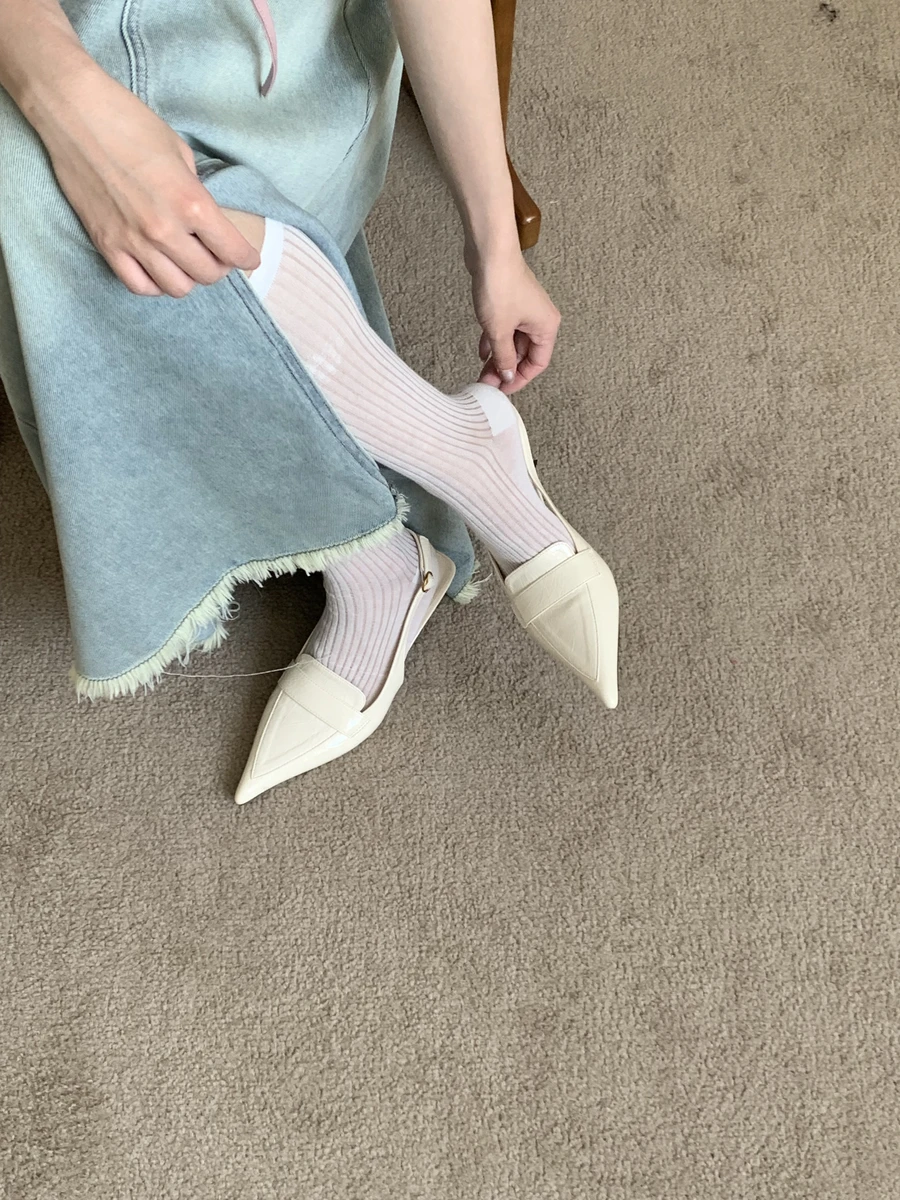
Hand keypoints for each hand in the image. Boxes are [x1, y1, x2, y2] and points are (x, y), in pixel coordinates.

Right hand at [39, 66, 259, 296]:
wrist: (74, 113)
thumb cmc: (130, 122)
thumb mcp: (180, 153)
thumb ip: (196, 192)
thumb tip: (204, 218)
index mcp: (191, 204)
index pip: (232, 251)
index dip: (246, 258)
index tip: (249, 257)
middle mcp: (165, 230)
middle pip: (207, 275)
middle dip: (218, 267)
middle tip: (215, 254)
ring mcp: (133, 241)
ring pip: (176, 288)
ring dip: (188, 278)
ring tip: (185, 261)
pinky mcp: (106, 244)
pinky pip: (139, 286)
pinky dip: (154, 284)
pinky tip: (158, 268)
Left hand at [466, 243, 560, 395]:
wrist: (490, 251)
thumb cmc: (500, 285)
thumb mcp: (499, 330)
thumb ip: (504, 356)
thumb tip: (506, 375)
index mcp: (546, 327)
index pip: (538, 363)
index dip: (519, 379)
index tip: (502, 389)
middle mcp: (540, 319)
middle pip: (525, 354)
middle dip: (506, 369)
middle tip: (487, 383)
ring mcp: (525, 310)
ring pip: (513, 342)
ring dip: (499, 357)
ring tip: (481, 372)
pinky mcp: (510, 302)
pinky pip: (505, 329)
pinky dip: (495, 341)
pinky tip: (482, 351)